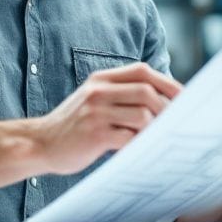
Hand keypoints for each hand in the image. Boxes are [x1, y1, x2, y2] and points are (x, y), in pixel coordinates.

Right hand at [30, 63, 181, 174]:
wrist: (39, 143)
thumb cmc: (74, 126)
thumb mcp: (93, 99)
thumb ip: (120, 95)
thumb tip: (163, 102)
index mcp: (101, 79)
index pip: (142, 71)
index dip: (167, 83)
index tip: (182, 98)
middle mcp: (98, 92)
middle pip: (147, 92)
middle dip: (167, 110)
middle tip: (175, 125)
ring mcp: (96, 113)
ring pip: (142, 116)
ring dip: (155, 130)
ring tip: (156, 140)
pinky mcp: (94, 135)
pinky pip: (129, 138)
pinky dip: (140, 145)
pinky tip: (140, 150)